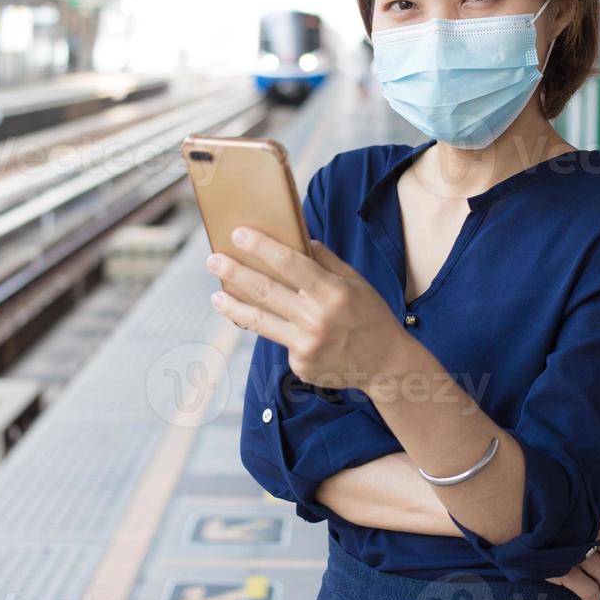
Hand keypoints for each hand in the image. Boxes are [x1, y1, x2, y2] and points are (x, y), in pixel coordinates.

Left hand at [204, 227, 404, 389]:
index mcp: (333, 292)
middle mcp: (317, 319)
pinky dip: (277, 331)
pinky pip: (281, 341)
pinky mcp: (300, 365)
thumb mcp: (356, 283)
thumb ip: (326, 262)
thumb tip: (298, 239)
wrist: (386, 365)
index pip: (289, 263)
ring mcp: (307, 345)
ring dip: (233, 306)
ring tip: (215, 296)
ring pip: (260, 321)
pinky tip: (281, 328)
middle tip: (213, 260)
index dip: (261, 247)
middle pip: (266, 291)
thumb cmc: (371, 317)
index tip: (238, 234)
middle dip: (235, 273)